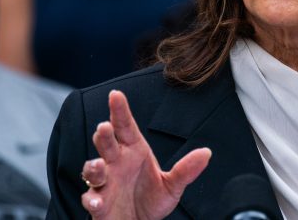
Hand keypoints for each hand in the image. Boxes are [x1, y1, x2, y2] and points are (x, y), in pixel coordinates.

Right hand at [80, 90, 211, 219]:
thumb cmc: (152, 201)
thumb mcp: (172, 186)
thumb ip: (185, 170)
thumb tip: (206, 153)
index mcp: (133, 151)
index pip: (125, 126)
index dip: (120, 110)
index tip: (116, 95)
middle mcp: (116, 163)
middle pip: (106, 143)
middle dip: (103, 134)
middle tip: (104, 127)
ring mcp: (105, 182)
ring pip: (93, 169)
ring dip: (93, 166)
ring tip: (99, 164)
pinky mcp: (99, 203)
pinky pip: (91, 198)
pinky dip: (93, 199)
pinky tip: (98, 201)